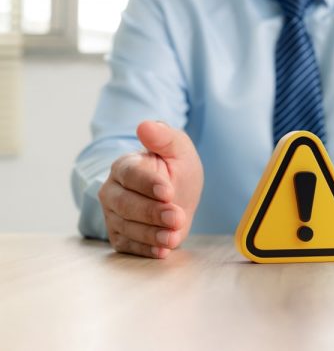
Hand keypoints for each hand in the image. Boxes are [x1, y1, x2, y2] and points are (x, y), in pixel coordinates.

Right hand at [98, 121, 202, 257]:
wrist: (175, 194)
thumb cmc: (174, 169)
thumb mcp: (178, 149)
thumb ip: (164, 137)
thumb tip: (145, 125)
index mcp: (124, 166)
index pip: (130, 174)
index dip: (148, 184)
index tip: (168, 191)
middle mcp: (113, 191)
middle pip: (126, 204)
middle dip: (152, 212)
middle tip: (176, 217)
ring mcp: (114, 215)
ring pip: (127, 227)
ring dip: (152, 234)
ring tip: (174, 236)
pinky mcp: (120, 236)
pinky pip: (129, 246)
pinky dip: (145, 250)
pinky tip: (163, 251)